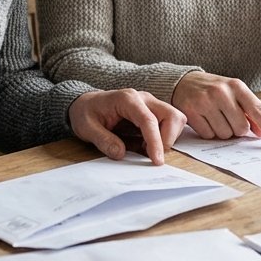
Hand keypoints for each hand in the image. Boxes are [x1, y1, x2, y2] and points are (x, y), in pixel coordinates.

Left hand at [68, 89, 185, 164]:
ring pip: (175, 120)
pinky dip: (164, 138)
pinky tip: (146, 145)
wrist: (85, 104)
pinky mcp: (153, 112)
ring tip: (145, 149)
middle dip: (168, 138)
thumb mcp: (86, 127)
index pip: (149, 120)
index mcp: (127, 99)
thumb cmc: (86, 113)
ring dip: (167, 138)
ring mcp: (150, 104)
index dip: (155, 141)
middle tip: (153, 155)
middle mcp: (143, 99)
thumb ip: (103, 140)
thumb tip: (121, 154)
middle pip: (172, 115)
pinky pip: (169, 124)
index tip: (156, 161)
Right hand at [172, 72, 260, 147]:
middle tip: (228, 118)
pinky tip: (204, 119)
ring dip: (222, 131)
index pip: (258, 111)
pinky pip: (208, 135)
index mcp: (237, 86)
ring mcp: (205, 102)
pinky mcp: (191, 112)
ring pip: (225, 134)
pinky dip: (208, 132)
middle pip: (241, 128)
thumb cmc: (214, 90)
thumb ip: (248, 111)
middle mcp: (222, 92)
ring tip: (214, 117)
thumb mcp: (233, 93)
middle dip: (237, 129)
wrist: (183, 82)